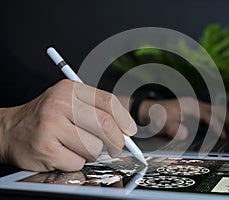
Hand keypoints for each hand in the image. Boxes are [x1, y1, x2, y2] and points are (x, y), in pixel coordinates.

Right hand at [0, 79, 136, 171]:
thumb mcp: (69, 102)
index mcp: (69, 89)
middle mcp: (60, 104)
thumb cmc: (46, 117)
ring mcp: (52, 126)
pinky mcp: (46, 148)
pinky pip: (78, 162)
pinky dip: (76, 162)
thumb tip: (126, 128)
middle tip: (116, 147)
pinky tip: (62, 153)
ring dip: (91, 152)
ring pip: (94, 147)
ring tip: (75, 146)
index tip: (130, 131)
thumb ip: (96, 110)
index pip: (107, 102)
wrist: (10, 130)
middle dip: (117, 141)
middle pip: (105, 124)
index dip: (124, 118)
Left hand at [138, 97, 228, 139]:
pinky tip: (225, 128)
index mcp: (189, 105)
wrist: (149, 111)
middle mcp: (195, 104)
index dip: (217, 126)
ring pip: (218, 111)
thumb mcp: (162, 124)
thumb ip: (173, 129)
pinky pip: (214, 114)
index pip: (209, 114)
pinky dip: (222, 120)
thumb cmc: (155, 116)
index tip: (224, 136)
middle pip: (219, 110)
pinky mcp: (196, 111)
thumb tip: (184, 134)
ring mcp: (196, 106)